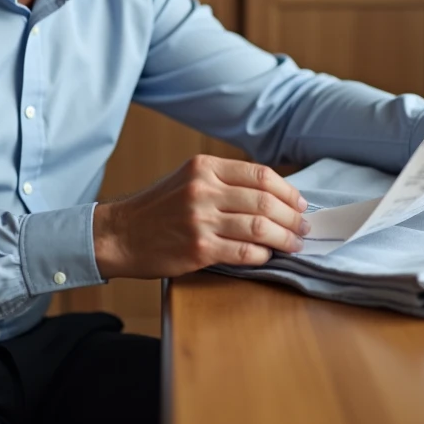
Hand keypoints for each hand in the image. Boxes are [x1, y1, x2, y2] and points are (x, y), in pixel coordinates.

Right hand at [92, 155, 310, 278]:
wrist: (120, 235)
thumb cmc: (157, 209)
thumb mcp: (188, 180)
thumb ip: (225, 182)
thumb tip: (273, 196)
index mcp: (204, 167)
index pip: (260, 174)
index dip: (288, 191)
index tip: (301, 203)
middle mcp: (203, 190)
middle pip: (265, 201)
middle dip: (292, 217)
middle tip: (304, 228)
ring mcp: (200, 220)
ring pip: (259, 227)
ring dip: (284, 238)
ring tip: (294, 244)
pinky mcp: (198, 249)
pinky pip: (244, 253)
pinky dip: (262, 255)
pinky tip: (266, 256)